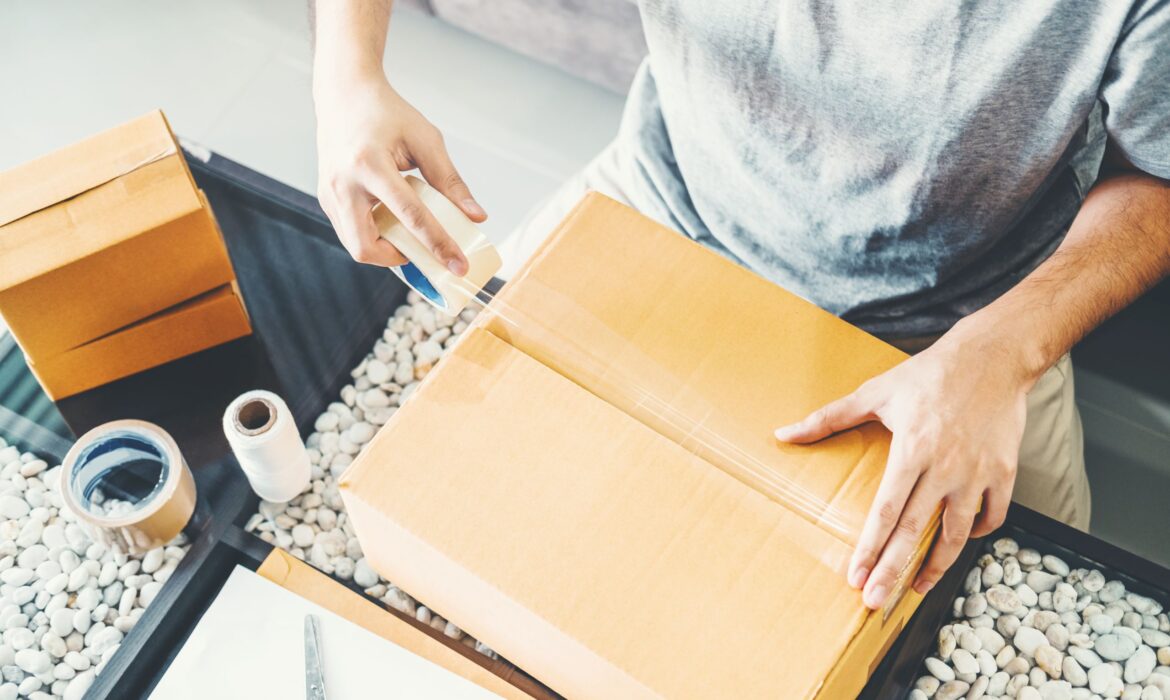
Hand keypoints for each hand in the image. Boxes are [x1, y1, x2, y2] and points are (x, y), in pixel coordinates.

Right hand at [314, 73, 485, 270]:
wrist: (344, 94)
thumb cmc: (385, 112)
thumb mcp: (425, 140)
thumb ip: (450, 181)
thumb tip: (475, 217)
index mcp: (369, 165)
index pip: (410, 217)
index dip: (438, 245)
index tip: (459, 266)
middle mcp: (343, 183)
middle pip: (367, 247)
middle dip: (399, 259)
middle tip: (425, 252)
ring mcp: (329, 193)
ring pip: (355, 245)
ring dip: (385, 249)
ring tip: (409, 233)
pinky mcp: (326, 198)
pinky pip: (350, 231)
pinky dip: (374, 235)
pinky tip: (392, 220)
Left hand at [774, 325, 1034, 608]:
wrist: (993, 357)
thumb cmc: (929, 374)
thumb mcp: (875, 392)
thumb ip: (828, 418)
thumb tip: (783, 434)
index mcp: (913, 450)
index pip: (886, 511)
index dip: (869, 547)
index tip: (854, 575)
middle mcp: (946, 468)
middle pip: (916, 531)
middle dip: (893, 571)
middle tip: (874, 601)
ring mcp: (977, 473)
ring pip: (957, 534)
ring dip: (935, 566)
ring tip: (914, 589)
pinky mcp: (1004, 473)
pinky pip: (991, 517)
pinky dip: (975, 535)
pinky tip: (956, 543)